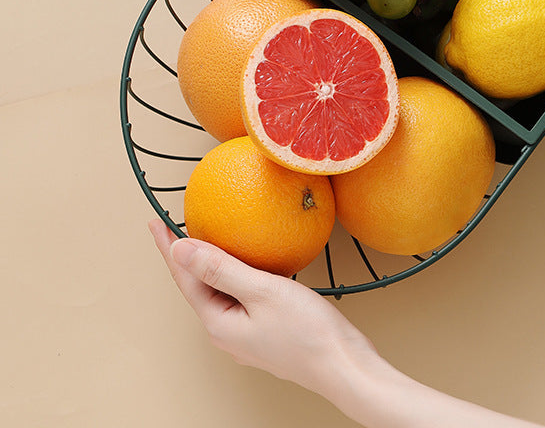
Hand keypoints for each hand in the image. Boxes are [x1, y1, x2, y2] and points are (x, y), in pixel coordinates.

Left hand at [148, 218, 377, 396]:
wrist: (345, 366)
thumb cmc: (308, 331)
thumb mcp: (262, 291)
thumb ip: (220, 269)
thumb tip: (180, 249)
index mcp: (219, 324)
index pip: (185, 279)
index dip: (169, 248)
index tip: (156, 222)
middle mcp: (227, 333)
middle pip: (198, 287)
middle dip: (185, 257)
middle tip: (174, 226)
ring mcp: (246, 336)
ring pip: (220, 292)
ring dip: (210, 266)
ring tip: (205, 240)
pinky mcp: (265, 332)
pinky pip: (240, 298)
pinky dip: (234, 275)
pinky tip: (246, 264)